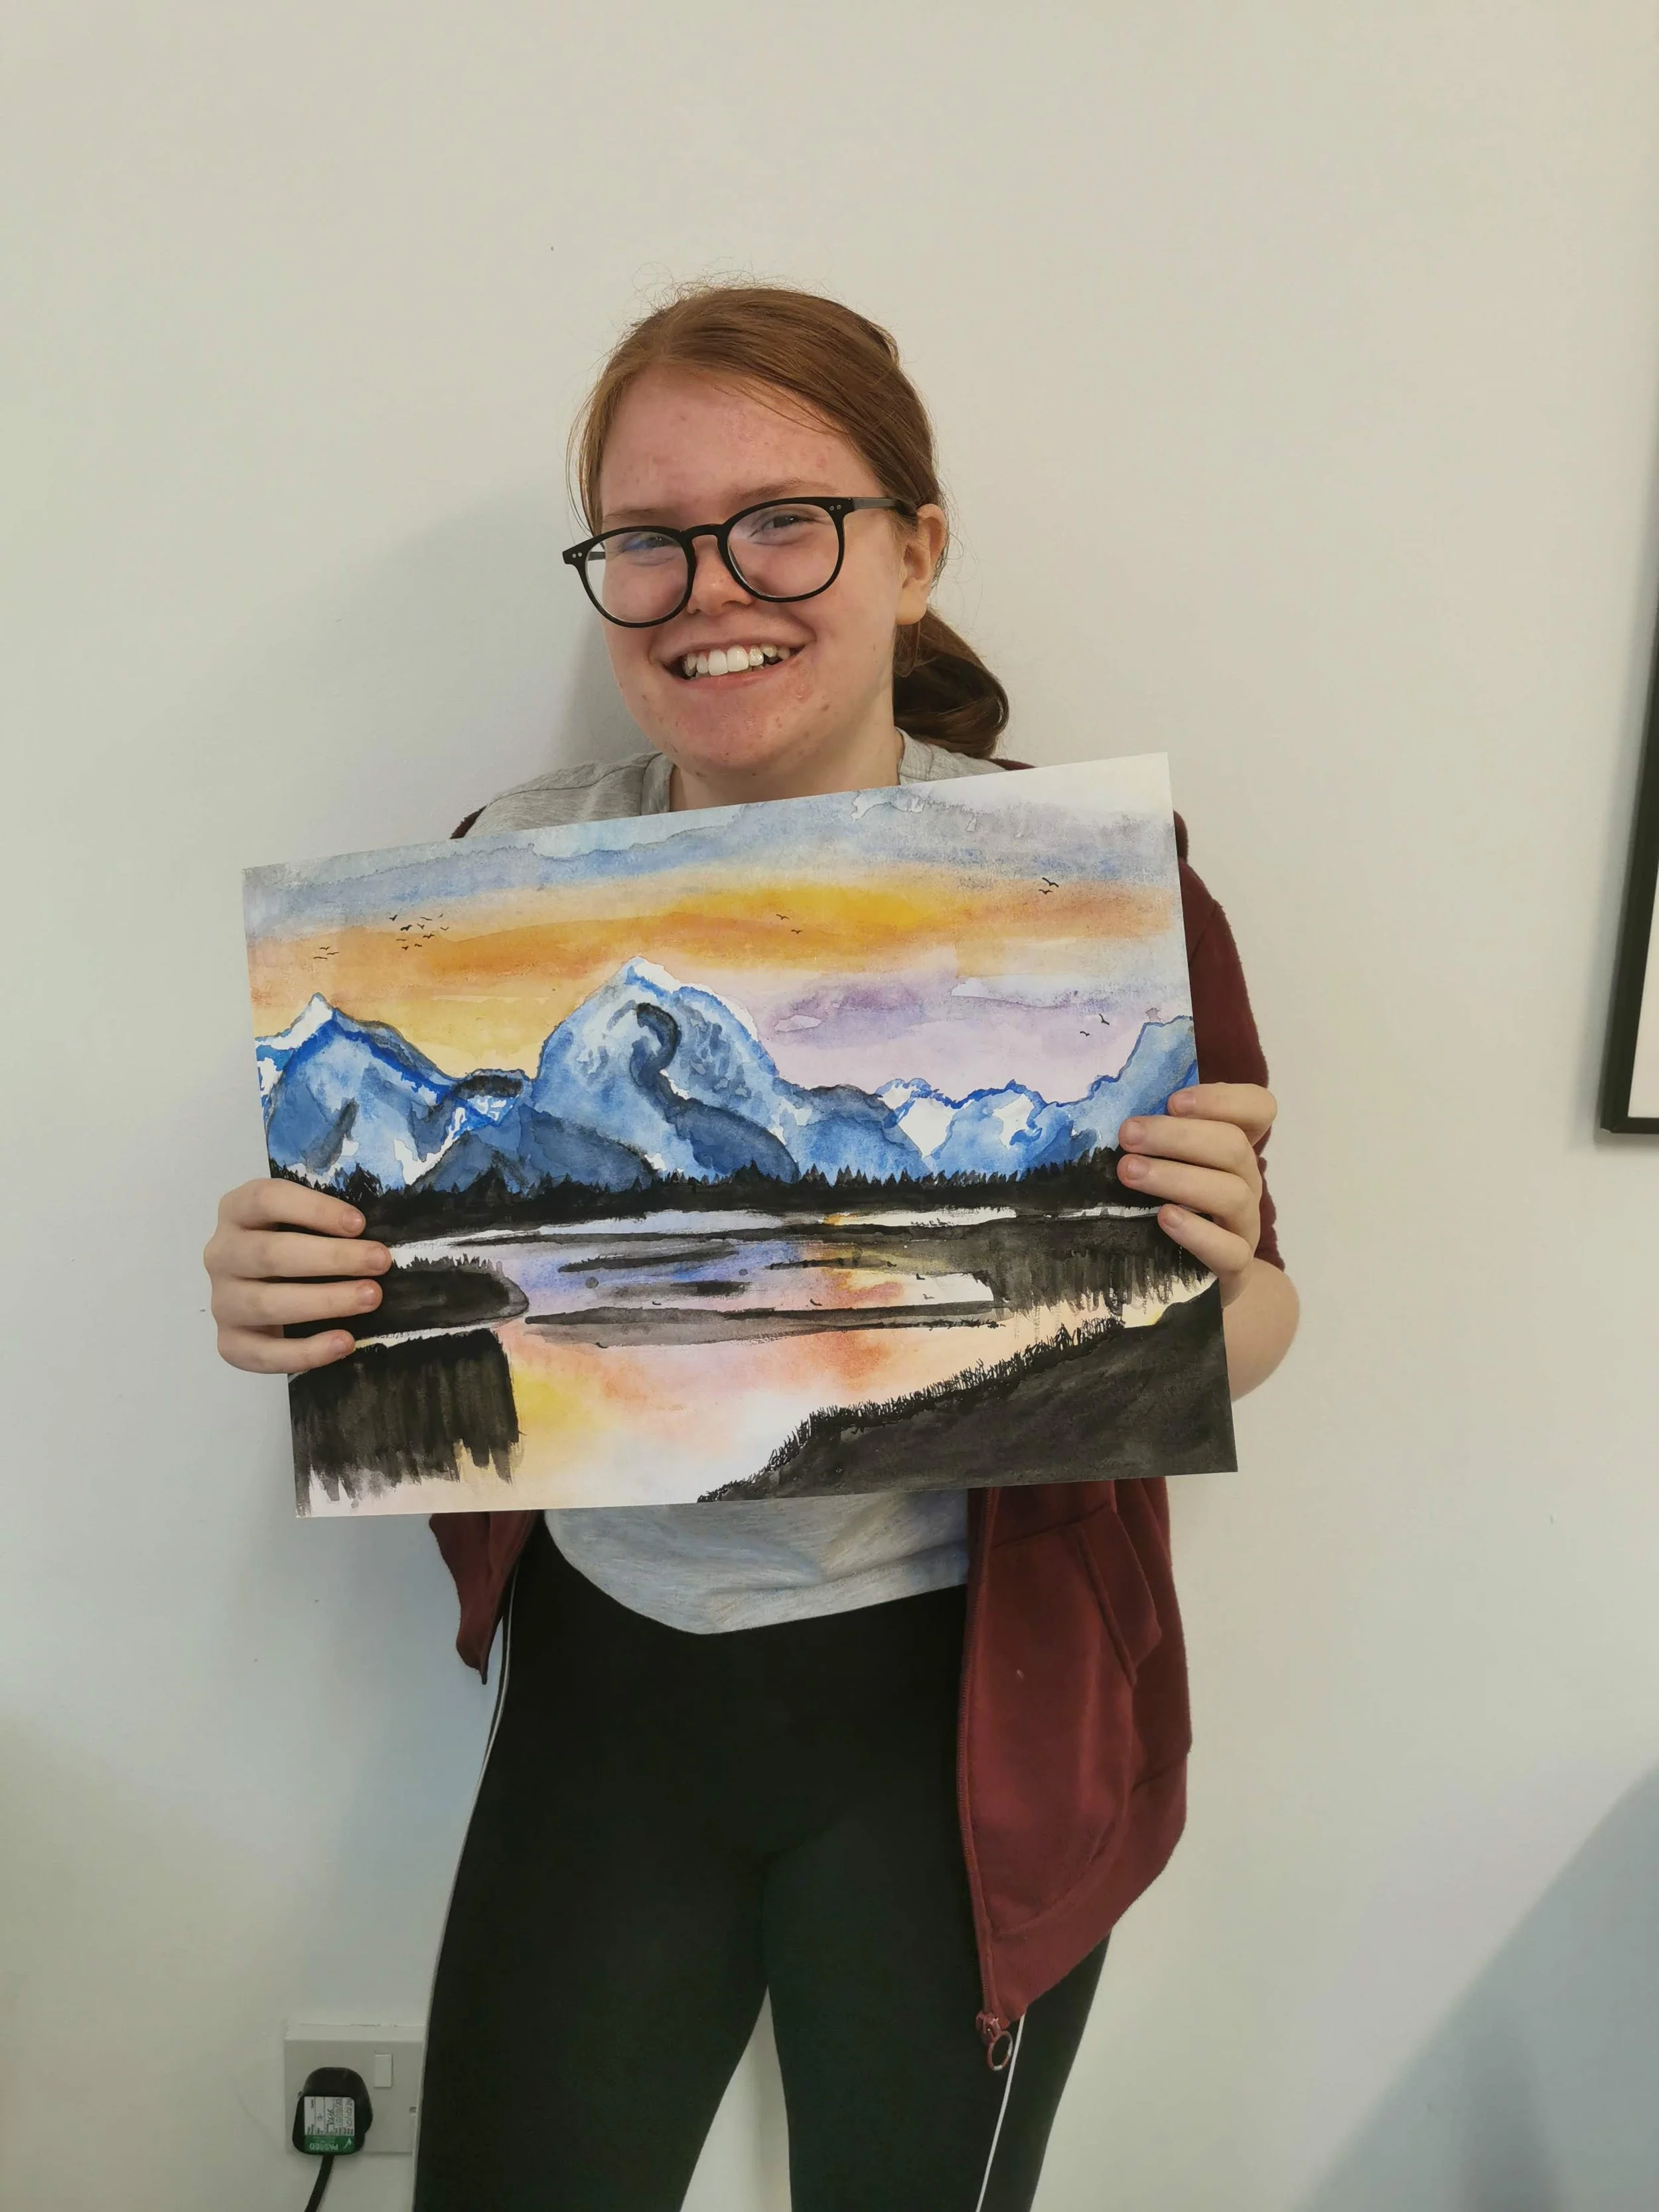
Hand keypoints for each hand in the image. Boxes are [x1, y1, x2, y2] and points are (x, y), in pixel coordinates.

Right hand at [203, 1179, 391, 1372]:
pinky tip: (344, 1342)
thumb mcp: (304, 1220)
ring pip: (266, 1303)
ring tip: (371, 1297)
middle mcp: (221, 1254)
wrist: (265, 1289)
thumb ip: (330, 1218)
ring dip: (325, 1301)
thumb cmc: (297, 1244)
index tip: (360, 1223)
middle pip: (269, 1253)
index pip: (266, 1199)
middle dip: (332, 1258)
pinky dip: (306, 1352)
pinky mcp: (230, 1342)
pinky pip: (262, 1353)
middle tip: (380, 1261)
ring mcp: (222, 1300)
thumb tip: (384, 1228)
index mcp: (237, 1211)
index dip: (314, 1209)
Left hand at [1115, 1082, 1276, 1305]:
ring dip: (1178, 1178)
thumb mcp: (1165, 1166)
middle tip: (1128, 1134)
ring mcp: (1245, 1224)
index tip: (1174, 1101)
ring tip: (1130, 1173)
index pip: (1258, 1108)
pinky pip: (1229, 1249)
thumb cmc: (1167, 1206)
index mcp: (1234, 1147)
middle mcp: (1247, 1181)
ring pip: (1232, 1194)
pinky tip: (1165, 1218)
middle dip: (1178, 1136)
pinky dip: (1197, 1232)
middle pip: (1234, 1147)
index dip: (1222, 1099)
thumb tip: (1117, 1106)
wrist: (1187, 1277)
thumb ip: (1154, 1134)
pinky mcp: (1236, 1266)